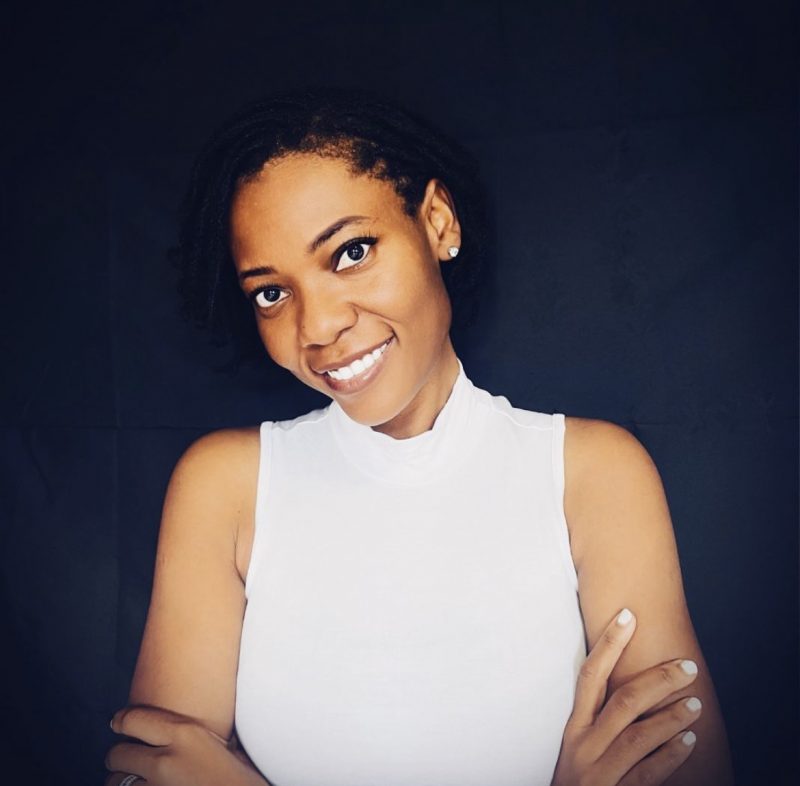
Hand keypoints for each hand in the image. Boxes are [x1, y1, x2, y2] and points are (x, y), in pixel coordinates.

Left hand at [105, 704, 261, 785]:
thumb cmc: (242, 780)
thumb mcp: (227, 747)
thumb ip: (202, 739)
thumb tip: (188, 733)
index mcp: (186, 734)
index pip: (134, 720)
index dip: (121, 721)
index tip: (118, 722)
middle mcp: (165, 760)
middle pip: (118, 754)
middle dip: (119, 757)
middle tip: (124, 758)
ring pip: (115, 783)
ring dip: (122, 781)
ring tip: (132, 780)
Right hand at [550, 608, 701, 785]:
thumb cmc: (578, 778)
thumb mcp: (579, 745)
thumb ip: (598, 718)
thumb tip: (630, 683)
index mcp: (575, 726)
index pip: (590, 675)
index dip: (608, 644)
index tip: (628, 616)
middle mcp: (583, 744)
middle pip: (622, 701)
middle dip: (658, 680)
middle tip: (688, 667)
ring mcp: (599, 771)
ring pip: (638, 735)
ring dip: (671, 717)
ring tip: (696, 704)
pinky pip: (647, 774)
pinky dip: (670, 756)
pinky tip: (689, 742)